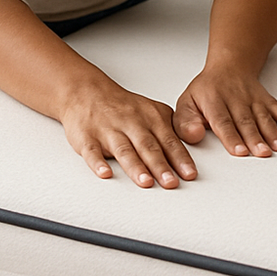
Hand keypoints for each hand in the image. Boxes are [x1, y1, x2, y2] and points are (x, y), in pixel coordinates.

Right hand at [60, 80, 196, 188]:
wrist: (88, 93)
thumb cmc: (124, 108)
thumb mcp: (152, 112)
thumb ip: (170, 131)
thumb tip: (189, 152)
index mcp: (150, 118)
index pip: (169, 141)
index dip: (180, 158)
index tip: (189, 174)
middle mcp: (131, 123)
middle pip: (148, 147)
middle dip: (161, 166)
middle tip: (171, 182)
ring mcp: (108, 130)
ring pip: (124, 150)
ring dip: (135, 167)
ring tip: (146, 182)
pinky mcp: (87, 138)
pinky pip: (92, 151)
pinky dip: (98, 163)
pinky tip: (105, 174)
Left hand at [174, 64, 276, 156]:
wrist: (229, 65)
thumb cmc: (206, 90)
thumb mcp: (186, 102)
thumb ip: (185, 122)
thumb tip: (193, 135)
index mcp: (214, 102)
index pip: (223, 121)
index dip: (231, 137)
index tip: (239, 151)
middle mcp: (236, 100)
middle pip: (246, 121)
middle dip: (255, 138)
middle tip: (262, 153)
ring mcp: (254, 100)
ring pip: (264, 118)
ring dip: (273, 133)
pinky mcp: (267, 100)